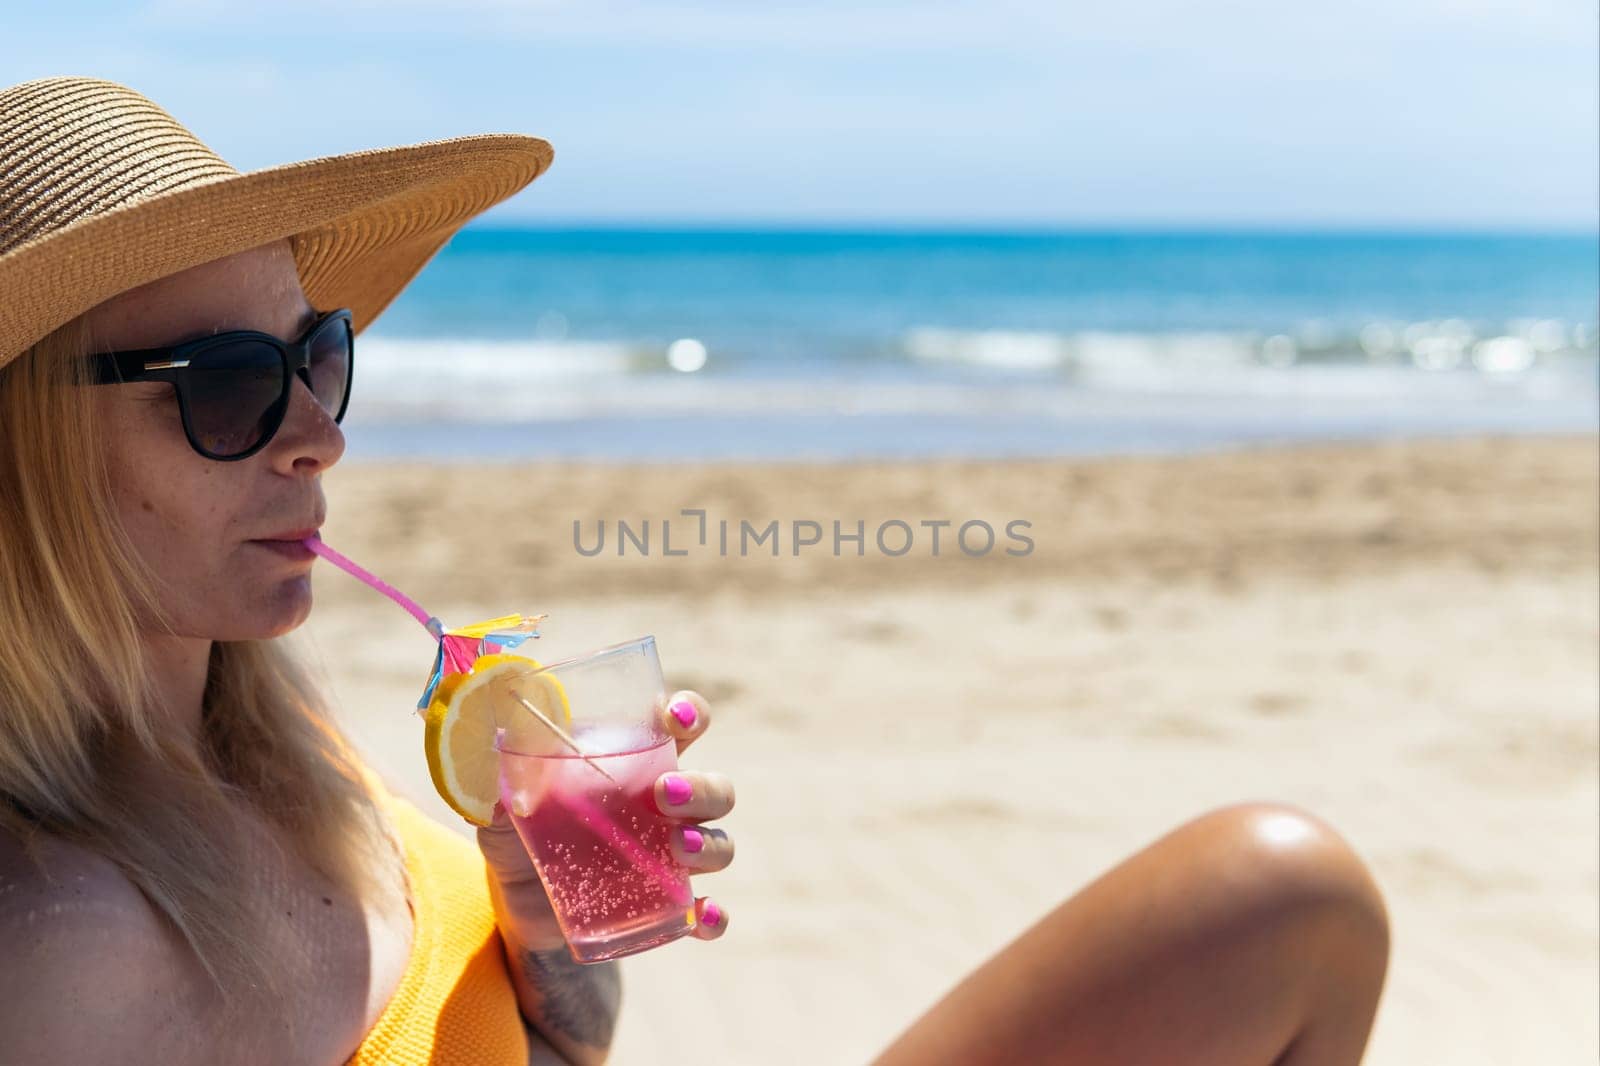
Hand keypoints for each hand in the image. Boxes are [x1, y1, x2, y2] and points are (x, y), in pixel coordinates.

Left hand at [474, 688, 734, 945]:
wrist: (519, 907)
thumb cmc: (519, 833)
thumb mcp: (504, 806)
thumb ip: (506, 787)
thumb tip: (510, 788)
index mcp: (636, 763)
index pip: (682, 726)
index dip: (691, 714)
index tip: (674, 717)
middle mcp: (666, 808)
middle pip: (715, 789)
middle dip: (702, 788)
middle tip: (665, 794)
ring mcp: (672, 859)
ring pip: (720, 844)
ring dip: (710, 844)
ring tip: (679, 848)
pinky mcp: (666, 907)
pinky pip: (705, 913)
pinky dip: (712, 916)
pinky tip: (701, 915)